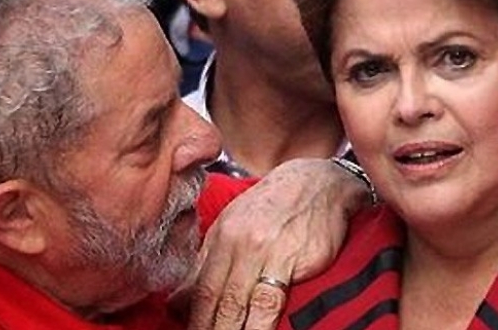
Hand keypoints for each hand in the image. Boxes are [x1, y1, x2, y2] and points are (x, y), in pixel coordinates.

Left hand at [186, 158, 369, 329]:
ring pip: (241, 305)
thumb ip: (206, 265)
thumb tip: (177, 303)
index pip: (200, 290)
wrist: (320, 183)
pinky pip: (272, 301)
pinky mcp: (295, 261)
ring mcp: (268, 252)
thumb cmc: (274, 207)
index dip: (193, 321)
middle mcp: (241, 244)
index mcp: (222, 236)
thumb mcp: (233, 226)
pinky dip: (261, 326)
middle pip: (218, 301)